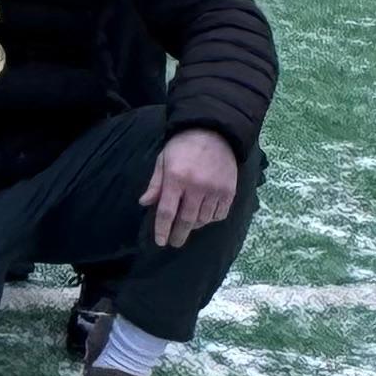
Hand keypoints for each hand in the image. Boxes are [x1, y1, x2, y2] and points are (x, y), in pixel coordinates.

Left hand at [140, 127, 238, 248]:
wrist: (214, 133)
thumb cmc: (182, 146)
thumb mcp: (163, 160)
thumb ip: (155, 184)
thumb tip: (145, 203)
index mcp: (176, 178)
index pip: (167, 211)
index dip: (162, 229)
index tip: (160, 241)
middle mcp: (196, 187)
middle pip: (186, 220)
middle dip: (179, 234)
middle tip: (174, 243)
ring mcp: (215, 190)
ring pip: (204, 219)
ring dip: (194, 225)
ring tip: (188, 226)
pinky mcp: (230, 191)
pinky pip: (220, 214)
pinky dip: (211, 219)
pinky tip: (205, 217)